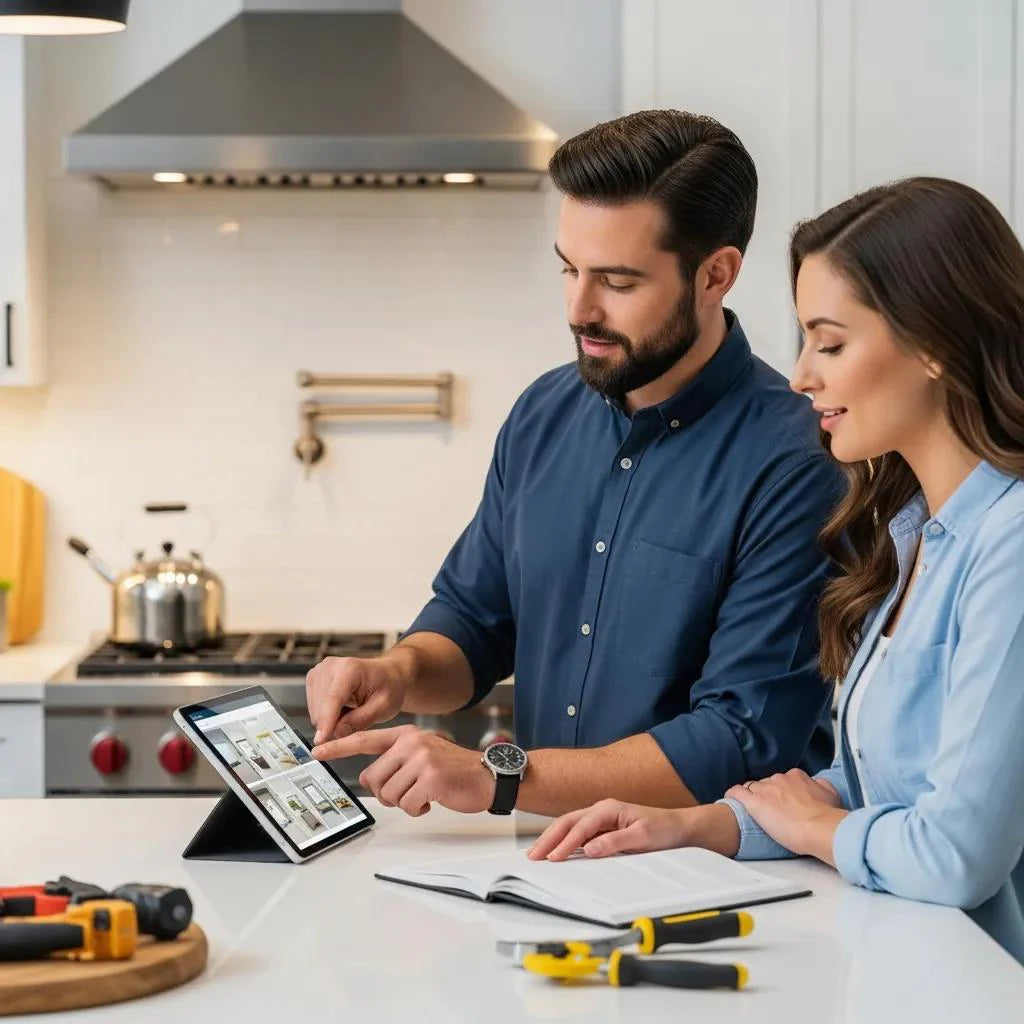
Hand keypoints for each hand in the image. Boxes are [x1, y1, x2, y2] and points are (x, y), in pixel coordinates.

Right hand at [306, 654, 408, 744]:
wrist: (387, 675)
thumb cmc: (388, 688)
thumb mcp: (384, 707)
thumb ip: (360, 720)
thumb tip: (336, 733)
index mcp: (350, 668)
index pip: (332, 698)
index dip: (326, 721)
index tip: (320, 741)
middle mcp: (330, 666)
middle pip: (320, 706)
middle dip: (333, 723)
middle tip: (356, 722)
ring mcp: (319, 671)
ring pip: (314, 710)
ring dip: (330, 719)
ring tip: (352, 712)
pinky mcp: (313, 678)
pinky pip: (313, 708)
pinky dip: (326, 714)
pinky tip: (343, 709)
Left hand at [311, 725, 492, 815]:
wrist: (487, 775)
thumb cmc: (453, 769)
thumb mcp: (422, 755)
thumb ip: (394, 761)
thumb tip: (368, 779)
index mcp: (406, 735)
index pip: (364, 739)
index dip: (338, 746)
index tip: (317, 751)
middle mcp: (411, 742)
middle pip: (373, 778)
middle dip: (387, 793)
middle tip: (409, 792)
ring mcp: (421, 759)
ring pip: (388, 794)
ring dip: (403, 803)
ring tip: (423, 795)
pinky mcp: (430, 778)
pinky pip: (407, 804)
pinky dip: (417, 810)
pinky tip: (432, 801)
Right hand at [527, 799, 691, 860]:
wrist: (678, 827)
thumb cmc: (663, 829)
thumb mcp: (642, 837)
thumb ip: (615, 842)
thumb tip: (590, 849)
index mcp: (609, 809)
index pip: (581, 826)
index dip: (566, 843)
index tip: (554, 858)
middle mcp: (601, 810)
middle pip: (568, 822)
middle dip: (549, 838)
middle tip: (533, 855)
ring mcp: (601, 818)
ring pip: (570, 826)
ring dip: (553, 839)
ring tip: (537, 854)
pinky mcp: (602, 828)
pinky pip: (578, 833)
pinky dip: (564, 842)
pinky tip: (556, 852)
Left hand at [725, 770, 845, 857]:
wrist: (820, 828)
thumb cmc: (828, 816)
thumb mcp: (831, 794)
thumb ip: (820, 785)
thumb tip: (815, 783)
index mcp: (796, 776)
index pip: (783, 780)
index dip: (781, 791)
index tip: (784, 801)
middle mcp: (779, 779)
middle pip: (767, 784)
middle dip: (768, 795)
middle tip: (773, 811)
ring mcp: (765, 790)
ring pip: (752, 788)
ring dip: (752, 797)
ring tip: (754, 811)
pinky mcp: (755, 803)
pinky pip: (737, 793)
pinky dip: (733, 795)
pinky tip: (730, 799)